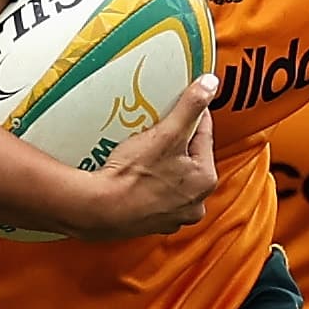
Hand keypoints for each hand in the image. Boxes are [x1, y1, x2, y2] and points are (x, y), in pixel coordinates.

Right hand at [68, 76, 218, 237]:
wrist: (98, 209)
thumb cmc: (132, 176)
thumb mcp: (166, 133)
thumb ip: (191, 106)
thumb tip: (210, 84)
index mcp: (205, 178)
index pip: (204, 133)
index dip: (189, 115)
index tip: (176, 107)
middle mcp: (195, 201)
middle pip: (189, 157)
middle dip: (175, 143)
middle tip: (155, 132)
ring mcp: (174, 216)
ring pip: (173, 178)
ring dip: (163, 165)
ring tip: (142, 153)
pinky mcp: (153, 223)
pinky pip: (156, 195)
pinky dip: (149, 186)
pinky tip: (135, 176)